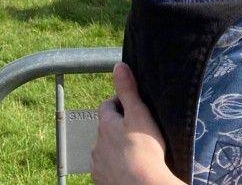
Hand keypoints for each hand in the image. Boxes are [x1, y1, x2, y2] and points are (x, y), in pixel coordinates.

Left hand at [91, 63, 181, 184]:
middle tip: (138, 130)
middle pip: (106, 128)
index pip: (107, 106)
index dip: (120, 103)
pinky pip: (106, 167)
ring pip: (105, 149)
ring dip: (116, 147)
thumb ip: (128, 90)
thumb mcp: (139, 114)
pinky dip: (115, 165)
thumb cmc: (145, 150)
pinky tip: (129, 166)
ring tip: (135, 150)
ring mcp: (97, 163)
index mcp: (105, 124)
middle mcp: (96, 143)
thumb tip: (119, 66)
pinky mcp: (101, 179)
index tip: (134, 107)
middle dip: (118, 127)